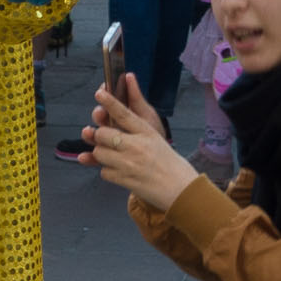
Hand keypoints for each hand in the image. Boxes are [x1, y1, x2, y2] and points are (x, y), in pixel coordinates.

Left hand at [76, 73, 196, 209]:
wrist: (181, 188)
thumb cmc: (167, 161)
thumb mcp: (155, 138)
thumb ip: (134, 127)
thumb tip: (117, 106)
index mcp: (146, 132)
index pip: (124, 114)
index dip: (110, 102)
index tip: (99, 92)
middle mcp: (137, 145)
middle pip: (103, 134)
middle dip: (100, 137)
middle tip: (107, 141)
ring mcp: (130, 164)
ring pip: (99, 153)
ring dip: (102, 156)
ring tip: (116, 159)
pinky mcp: (125, 180)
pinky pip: (104, 172)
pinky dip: (109, 172)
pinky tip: (121, 172)